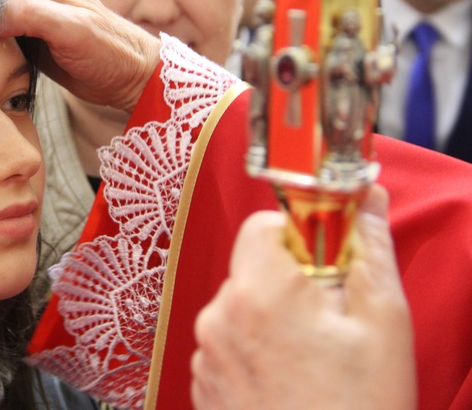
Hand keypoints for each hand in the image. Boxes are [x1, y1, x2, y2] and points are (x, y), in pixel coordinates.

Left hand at [191, 185, 416, 409]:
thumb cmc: (359, 409)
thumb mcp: (383, 325)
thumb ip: (369, 250)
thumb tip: (365, 197)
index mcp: (258, 292)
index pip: (262, 225)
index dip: (300, 236)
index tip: (326, 264)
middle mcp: (218, 316)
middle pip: (252, 267)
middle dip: (290, 280)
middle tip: (328, 320)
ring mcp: (206, 353)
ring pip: (240, 305)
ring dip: (271, 316)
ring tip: (309, 359)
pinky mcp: (203, 381)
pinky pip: (228, 340)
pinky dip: (253, 347)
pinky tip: (286, 379)